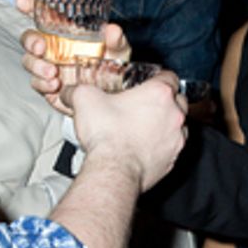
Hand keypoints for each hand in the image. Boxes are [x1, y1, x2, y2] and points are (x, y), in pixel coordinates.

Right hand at [17, 0, 131, 113]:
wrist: (113, 96)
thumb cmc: (115, 66)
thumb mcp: (119, 51)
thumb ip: (116, 40)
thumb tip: (113, 31)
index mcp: (66, 32)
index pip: (44, 15)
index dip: (30, 6)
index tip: (22, 2)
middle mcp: (53, 47)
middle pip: (29, 38)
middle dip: (31, 41)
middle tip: (41, 48)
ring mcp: (48, 66)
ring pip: (29, 61)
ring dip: (36, 66)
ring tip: (53, 73)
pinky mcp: (47, 86)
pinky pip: (36, 83)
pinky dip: (42, 83)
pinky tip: (55, 85)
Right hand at [68, 72, 185, 191]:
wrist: (114, 171)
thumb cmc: (107, 136)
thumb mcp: (85, 100)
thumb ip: (78, 91)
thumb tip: (69, 92)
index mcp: (159, 94)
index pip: (169, 76)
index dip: (159, 76)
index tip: (150, 80)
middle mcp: (173, 115)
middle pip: (178, 100)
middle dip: (165, 101)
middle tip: (145, 104)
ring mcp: (175, 139)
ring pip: (178, 126)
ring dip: (165, 125)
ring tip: (144, 128)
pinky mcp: (172, 160)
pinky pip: (172, 149)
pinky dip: (161, 147)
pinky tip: (143, 148)